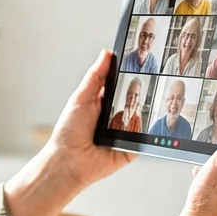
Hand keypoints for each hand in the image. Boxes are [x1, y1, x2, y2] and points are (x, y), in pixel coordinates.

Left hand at [42, 49, 134, 190]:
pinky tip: (141, 124)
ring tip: (141, 105)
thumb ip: (95, 76)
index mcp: (102, 104)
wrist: (68, 162)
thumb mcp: (81, 98)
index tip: (140, 64)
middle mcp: (114, 118)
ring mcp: (124, 133)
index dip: (129, 76)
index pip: (120, 86)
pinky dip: (144, 132)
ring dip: (143, 112)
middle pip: (134, 101)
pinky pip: (144, 138)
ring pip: (141, 118)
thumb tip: (106, 54)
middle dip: (140, 93)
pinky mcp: (131, 148)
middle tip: (148, 82)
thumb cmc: (68, 132)